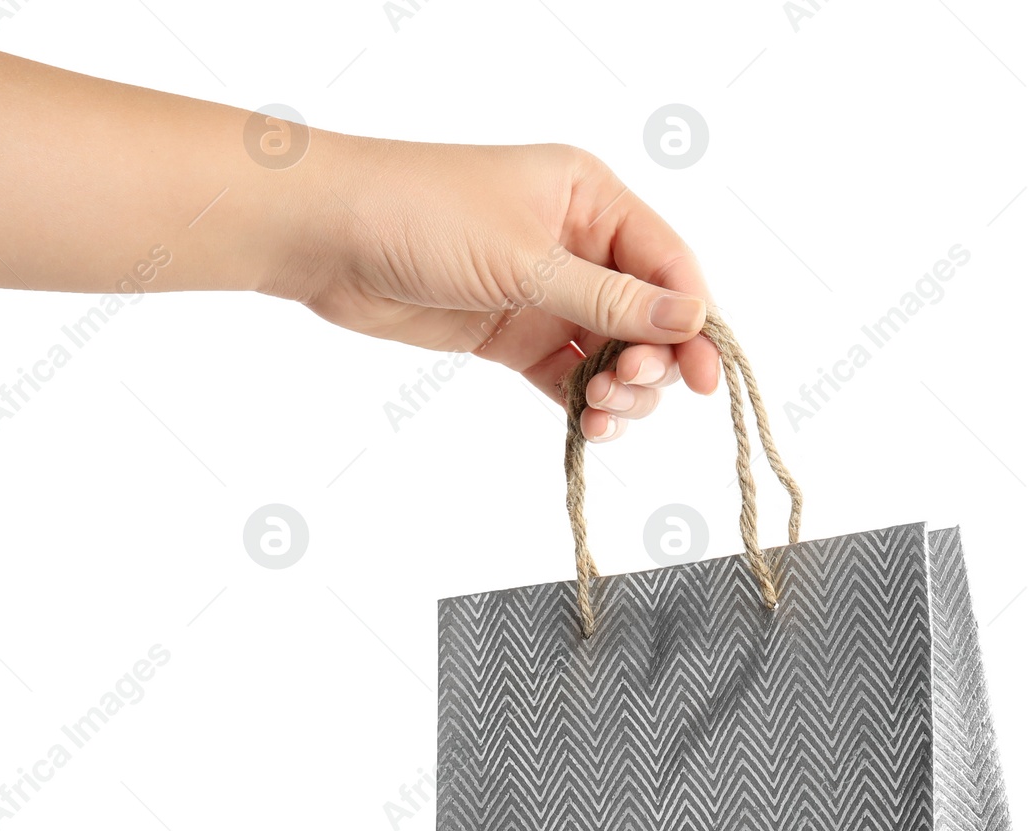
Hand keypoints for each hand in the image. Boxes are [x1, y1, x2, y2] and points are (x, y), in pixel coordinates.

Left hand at [269, 134, 719, 441]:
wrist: (329, 236)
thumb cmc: (423, 216)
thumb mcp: (526, 258)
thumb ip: (608, 298)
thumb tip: (691, 319)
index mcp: (591, 198)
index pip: (668, 265)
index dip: (692, 322)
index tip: (704, 379)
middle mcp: (575, 244)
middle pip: (647, 316)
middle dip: (650, 361)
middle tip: (623, 389)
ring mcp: (543, 292)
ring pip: (609, 351)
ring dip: (619, 390)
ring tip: (600, 413)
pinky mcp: (510, 334)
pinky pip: (566, 373)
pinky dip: (582, 403)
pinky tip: (589, 428)